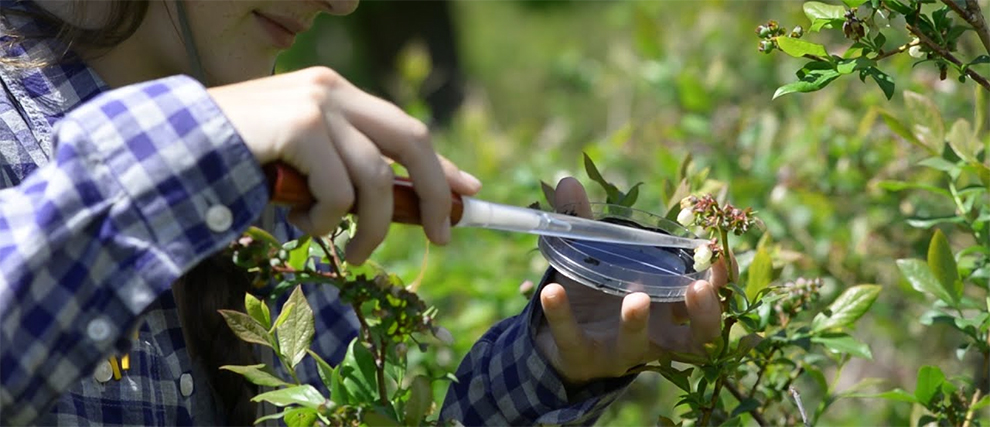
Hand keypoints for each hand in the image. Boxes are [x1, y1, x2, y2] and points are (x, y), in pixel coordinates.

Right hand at [208, 67, 481, 263]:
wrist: (167, 148)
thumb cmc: (232, 162)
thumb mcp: (300, 164)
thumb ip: (341, 170)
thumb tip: (396, 205)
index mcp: (334, 94)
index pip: (405, 129)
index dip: (442, 166)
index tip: (469, 193)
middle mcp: (331, 91)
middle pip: (412, 142)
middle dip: (434, 193)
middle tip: (442, 236)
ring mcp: (316, 105)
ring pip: (375, 180)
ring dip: (368, 227)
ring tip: (346, 247)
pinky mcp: (300, 127)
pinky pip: (338, 192)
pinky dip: (326, 222)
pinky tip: (300, 224)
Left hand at [534, 177, 735, 385]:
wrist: (559, 344)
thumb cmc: (594, 296)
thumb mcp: (595, 258)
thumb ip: (585, 223)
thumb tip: (568, 182)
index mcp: (671, 308)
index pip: (711, 299)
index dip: (722, 282)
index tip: (721, 255)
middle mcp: (656, 334)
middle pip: (699, 334)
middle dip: (705, 313)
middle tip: (698, 288)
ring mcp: (621, 349)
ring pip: (640, 345)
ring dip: (638, 321)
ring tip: (636, 298)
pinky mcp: (583, 357)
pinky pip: (573, 338)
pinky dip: (562, 314)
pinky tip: (552, 290)